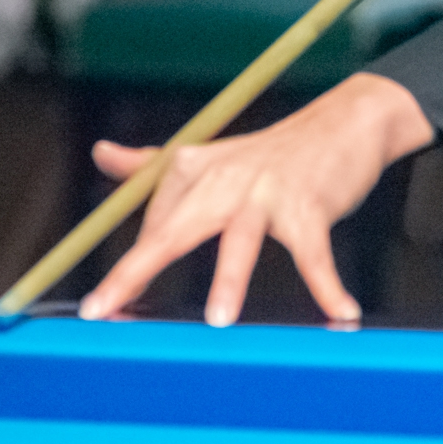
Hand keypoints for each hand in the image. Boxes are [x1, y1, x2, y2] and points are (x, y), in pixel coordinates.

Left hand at [78, 73, 436, 326]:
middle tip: (107, 306)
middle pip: (175, 228)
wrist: (342, 122)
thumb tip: (100, 153)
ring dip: (230, 279)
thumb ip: (152, 166)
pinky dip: (328, 285)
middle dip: (138, 268)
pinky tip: (341, 314)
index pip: (154, 227)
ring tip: (218, 321)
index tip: (101, 311)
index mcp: (194, 169)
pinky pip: (315, 253)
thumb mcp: (209, 159)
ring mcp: (268, 192)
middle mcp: (225, 178)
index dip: (130, 271)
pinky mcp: (310, 206)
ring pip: (242, 240)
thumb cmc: (270, 154)